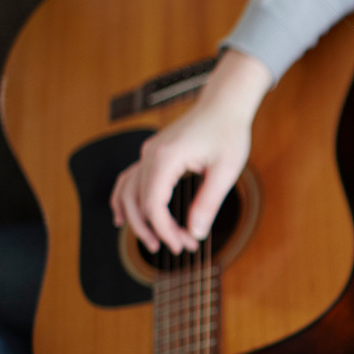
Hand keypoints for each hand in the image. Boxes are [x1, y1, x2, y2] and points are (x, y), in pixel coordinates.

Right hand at [110, 49, 270, 253]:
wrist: (224, 104)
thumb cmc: (228, 132)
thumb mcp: (226, 170)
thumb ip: (208, 202)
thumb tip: (195, 232)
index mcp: (166, 158)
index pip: (154, 205)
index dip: (165, 230)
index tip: (184, 245)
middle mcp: (150, 154)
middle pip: (137, 202)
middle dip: (154, 230)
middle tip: (178, 248)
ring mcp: (148, 153)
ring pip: (128, 192)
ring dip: (137, 219)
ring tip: (151, 242)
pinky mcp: (153, 154)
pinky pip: (130, 179)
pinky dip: (126, 200)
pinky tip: (124, 217)